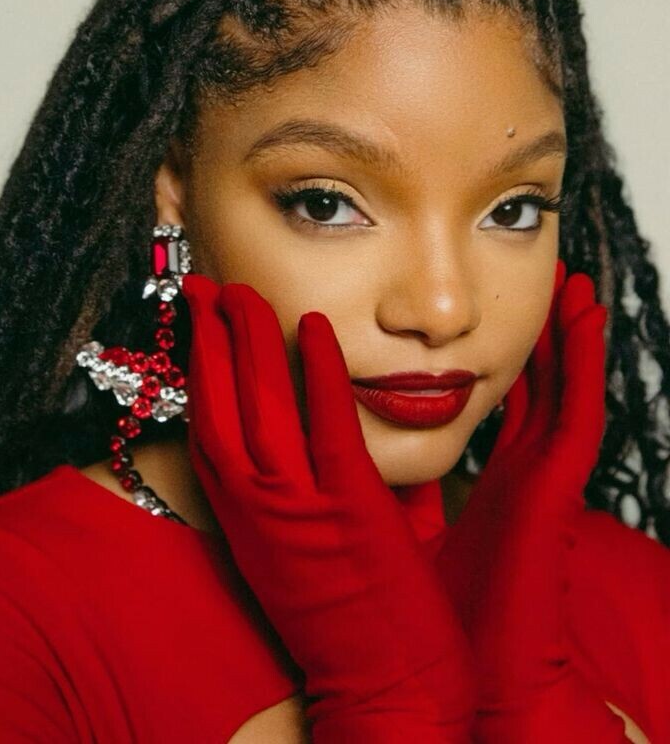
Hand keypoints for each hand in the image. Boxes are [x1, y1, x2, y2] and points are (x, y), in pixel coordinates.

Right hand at [180, 273, 475, 741]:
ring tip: (243, 291)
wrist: (388, 698)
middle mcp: (260, 511)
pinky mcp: (351, 513)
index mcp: (248, 522)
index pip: (207, 431)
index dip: (197, 372)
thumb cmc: (356, 624)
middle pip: (221, 407)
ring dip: (248, 341)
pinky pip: (328, 427)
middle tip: (208, 287)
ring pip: (260, 408)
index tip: (197, 326)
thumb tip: (341, 436)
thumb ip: (314, 493)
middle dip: (209, 341)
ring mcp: (301, 511)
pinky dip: (318, 373)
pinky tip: (315, 326)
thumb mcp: (314, 555)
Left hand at [432, 260, 627, 740]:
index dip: (507, 358)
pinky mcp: (555, 490)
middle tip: (542, 277)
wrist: (445, 681)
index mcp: (493, 482)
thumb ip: (406, 488)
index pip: (504, 403)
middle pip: (537, 386)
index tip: (496, 311)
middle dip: (540, 332)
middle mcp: (521, 473)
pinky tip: (584, 315)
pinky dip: (584, 360)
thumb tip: (374, 450)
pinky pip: (576, 412)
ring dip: (569, 332)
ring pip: (563, 387)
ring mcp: (542, 480)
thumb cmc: (427, 616)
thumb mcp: (409, 532)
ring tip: (570, 279)